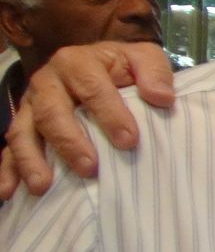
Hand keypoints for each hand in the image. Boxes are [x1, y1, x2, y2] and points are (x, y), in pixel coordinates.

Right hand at [0, 41, 173, 197]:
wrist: (101, 67)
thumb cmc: (125, 68)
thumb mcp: (144, 59)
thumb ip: (155, 73)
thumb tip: (162, 98)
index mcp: (77, 62)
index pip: (92, 88)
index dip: (110, 114)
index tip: (129, 141)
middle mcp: (47, 82)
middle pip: (51, 112)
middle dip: (69, 142)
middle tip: (89, 169)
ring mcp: (30, 105)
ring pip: (23, 132)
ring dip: (31, 160)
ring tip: (43, 187)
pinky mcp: (22, 126)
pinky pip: (9, 149)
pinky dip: (7, 170)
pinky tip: (9, 192)